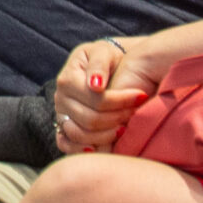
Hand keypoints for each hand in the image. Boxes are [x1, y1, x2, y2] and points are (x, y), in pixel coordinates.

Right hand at [52, 38, 156, 153]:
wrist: (103, 68)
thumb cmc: (106, 59)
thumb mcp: (103, 52)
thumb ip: (99, 64)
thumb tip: (96, 85)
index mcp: (67, 79)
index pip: (95, 98)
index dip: (121, 100)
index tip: (142, 96)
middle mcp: (60, 99)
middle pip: (89, 119)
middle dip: (117, 118)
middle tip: (137, 114)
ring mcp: (61, 115)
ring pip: (80, 135)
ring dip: (106, 136)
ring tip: (125, 129)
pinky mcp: (63, 129)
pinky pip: (66, 145)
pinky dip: (81, 150)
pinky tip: (101, 149)